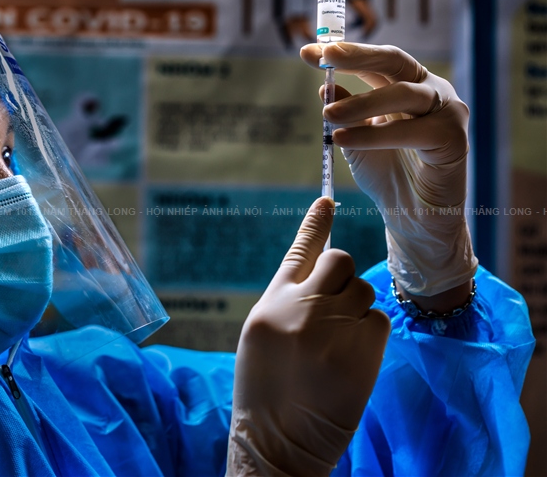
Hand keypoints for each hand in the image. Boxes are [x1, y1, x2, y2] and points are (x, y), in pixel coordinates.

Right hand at [227, 197, 389, 475]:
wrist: (278, 440)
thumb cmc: (266, 389)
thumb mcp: (262, 336)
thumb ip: (287, 301)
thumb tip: (317, 273)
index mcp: (271, 303)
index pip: (299, 250)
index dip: (315, 223)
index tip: (328, 199)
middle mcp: (300, 307)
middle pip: (340, 261)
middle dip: (342, 275)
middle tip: (335, 305)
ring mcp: (331, 327)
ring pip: (363, 289)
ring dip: (356, 308)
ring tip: (338, 341)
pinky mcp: (361, 349)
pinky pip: (379, 319)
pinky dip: (370, 333)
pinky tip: (351, 356)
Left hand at [300, 43, 477, 297]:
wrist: (413, 218)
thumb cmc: (387, 175)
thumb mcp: (355, 139)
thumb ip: (345, 113)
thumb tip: (325, 85)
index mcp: (408, 84)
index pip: (375, 61)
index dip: (342, 53)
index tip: (307, 51)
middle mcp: (431, 91)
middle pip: (395, 61)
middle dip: (357, 56)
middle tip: (324, 56)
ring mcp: (447, 111)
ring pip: (402, 94)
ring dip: (361, 103)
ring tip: (327, 114)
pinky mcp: (454, 139)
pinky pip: (411, 132)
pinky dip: (373, 135)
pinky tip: (342, 141)